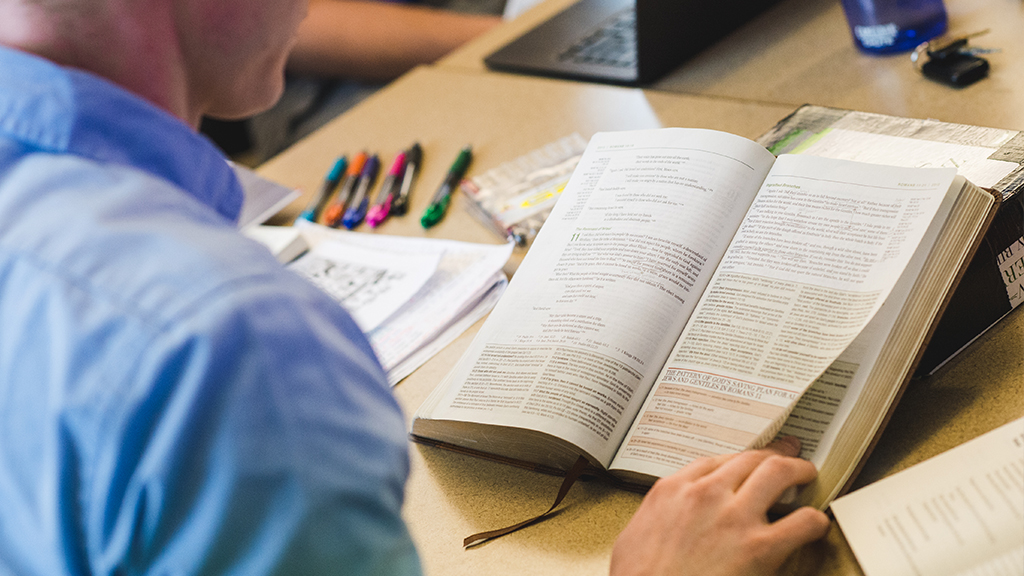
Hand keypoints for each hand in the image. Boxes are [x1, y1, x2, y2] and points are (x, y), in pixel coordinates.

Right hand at [610, 437, 829, 575]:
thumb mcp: (635, 534)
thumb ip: (661, 516)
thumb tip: (671, 518)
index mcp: (672, 490)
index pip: (715, 461)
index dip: (740, 458)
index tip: (750, 459)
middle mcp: (705, 494)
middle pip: (750, 459)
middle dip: (774, 455)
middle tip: (789, 456)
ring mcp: (734, 517)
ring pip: (778, 473)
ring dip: (798, 470)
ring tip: (807, 475)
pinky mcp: (759, 547)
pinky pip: (802, 521)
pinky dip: (813, 520)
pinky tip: (815, 525)